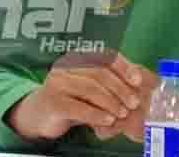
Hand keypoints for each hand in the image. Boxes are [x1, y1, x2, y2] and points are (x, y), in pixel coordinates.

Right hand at [5, 51, 146, 142]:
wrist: (39, 115)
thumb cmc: (70, 101)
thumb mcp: (89, 90)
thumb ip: (108, 86)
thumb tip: (139, 89)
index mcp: (77, 60)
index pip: (103, 57)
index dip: (123, 67)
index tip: (137, 81)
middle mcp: (65, 67)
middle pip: (98, 73)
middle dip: (120, 88)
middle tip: (133, 103)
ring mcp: (57, 84)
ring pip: (89, 89)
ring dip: (110, 102)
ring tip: (122, 113)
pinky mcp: (52, 102)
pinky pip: (78, 107)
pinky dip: (96, 114)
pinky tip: (108, 120)